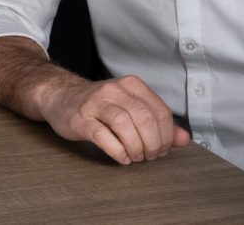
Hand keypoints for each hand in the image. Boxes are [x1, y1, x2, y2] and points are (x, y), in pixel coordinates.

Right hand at [39, 74, 190, 164]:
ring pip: (124, 125)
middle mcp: (114, 90)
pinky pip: (102, 135)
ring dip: (135, 147)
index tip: (161, 149)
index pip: (160, 111)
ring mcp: (95, 103)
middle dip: (152, 143)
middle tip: (149, 156)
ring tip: (136, 156)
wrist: (60, 96)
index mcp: (131, 86)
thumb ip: (158, 123)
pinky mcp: (80, 119)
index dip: (166, 136)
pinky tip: (122, 157)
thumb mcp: (131, 108)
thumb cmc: (100, 106)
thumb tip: (183, 139)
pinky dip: (117, 150)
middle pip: (144, 118)